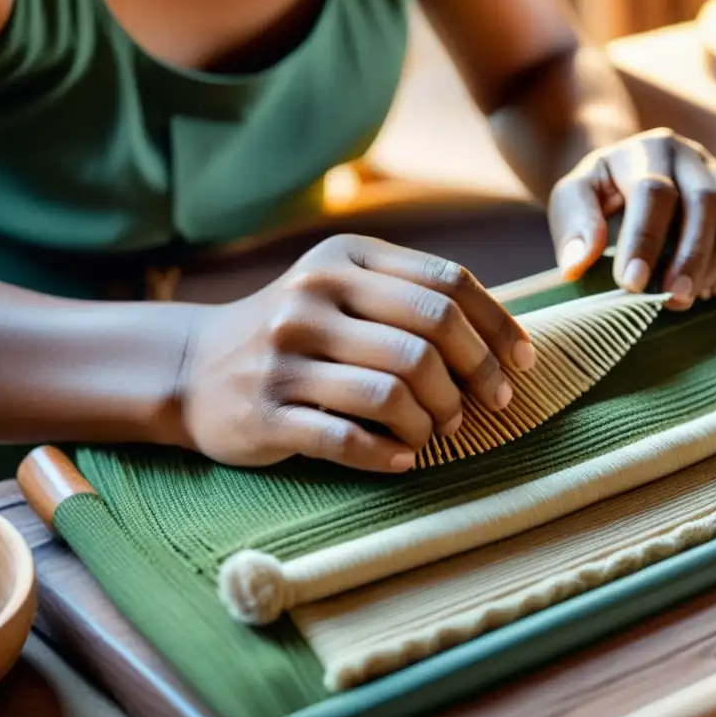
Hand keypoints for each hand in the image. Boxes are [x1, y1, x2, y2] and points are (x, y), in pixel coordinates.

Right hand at [178, 236, 534, 472]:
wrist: (193, 367)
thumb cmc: (296, 332)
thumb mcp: (344, 289)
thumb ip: (413, 297)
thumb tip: (506, 343)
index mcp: (345, 258)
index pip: (447, 284)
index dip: (497, 327)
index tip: (523, 365)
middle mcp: (313, 297)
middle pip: (429, 337)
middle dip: (474, 379)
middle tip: (486, 407)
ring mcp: (285, 354)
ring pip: (395, 391)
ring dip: (432, 421)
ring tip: (435, 432)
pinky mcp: (266, 411)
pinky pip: (348, 438)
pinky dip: (389, 455)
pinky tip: (401, 458)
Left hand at [547, 128, 715, 309]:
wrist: (634, 175)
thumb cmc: (602, 195)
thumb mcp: (573, 200)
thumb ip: (573, 228)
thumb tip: (576, 265)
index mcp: (647, 150)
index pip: (653, 192)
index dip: (644, 241)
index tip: (632, 285)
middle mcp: (693, 155)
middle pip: (708, 203)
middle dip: (693, 257)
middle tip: (675, 299)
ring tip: (692, 294)